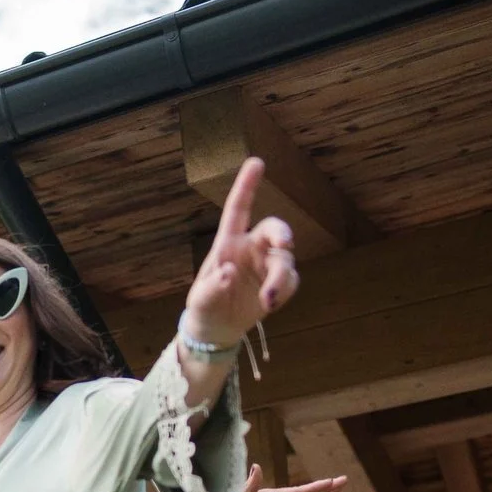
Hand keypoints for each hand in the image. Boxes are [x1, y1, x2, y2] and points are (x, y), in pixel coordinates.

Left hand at [182, 159, 297, 348]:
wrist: (218, 330)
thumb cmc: (205, 306)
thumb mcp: (201, 300)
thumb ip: (212, 287)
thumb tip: (227, 273)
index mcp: (229, 243)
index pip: (238, 210)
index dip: (247, 186)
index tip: (256, 162)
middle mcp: (252, 248)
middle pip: (274, 229)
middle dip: (282, 233)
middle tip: (285, 244)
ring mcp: (268, 265)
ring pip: (286, 260)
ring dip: (280, 278)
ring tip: (267, 300)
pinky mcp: (279, 284)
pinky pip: (291, 281)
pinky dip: (284, 290)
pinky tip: (269, 304)